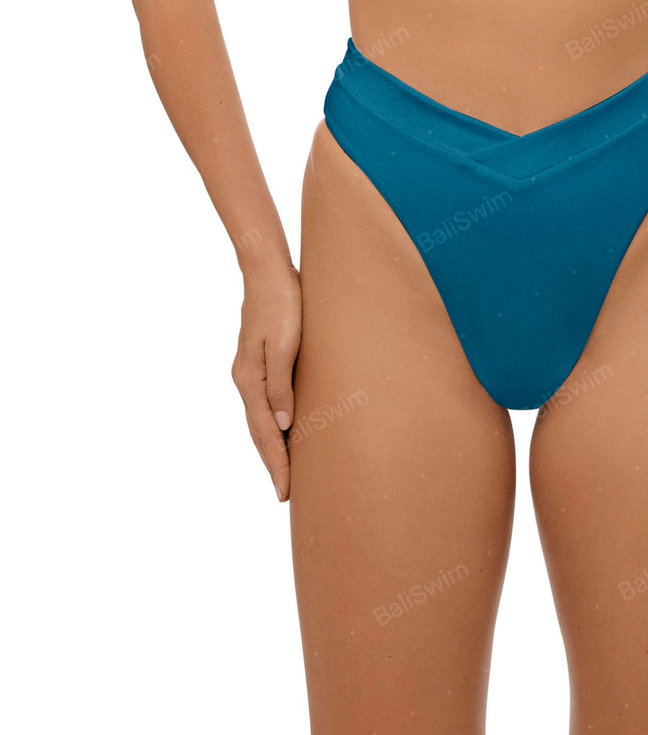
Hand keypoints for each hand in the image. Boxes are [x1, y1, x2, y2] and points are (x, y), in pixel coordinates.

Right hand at [231, 260, 301, 501]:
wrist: (268, 271)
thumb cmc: (282, 304)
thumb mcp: (283, 344)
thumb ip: (280, 384)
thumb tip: (281, 425)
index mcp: (249, 380)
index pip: (264, 433)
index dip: (277, 463)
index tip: (285, 492)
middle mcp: (245, 380)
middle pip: (259, 432)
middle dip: (272, 463)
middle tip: (285, 494)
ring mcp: (250, 371)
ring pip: (260, 419)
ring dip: (271, 446)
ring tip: (285, 470)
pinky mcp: (259, 361)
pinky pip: (265, 403)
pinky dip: (272, 423)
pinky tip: (283, 428)